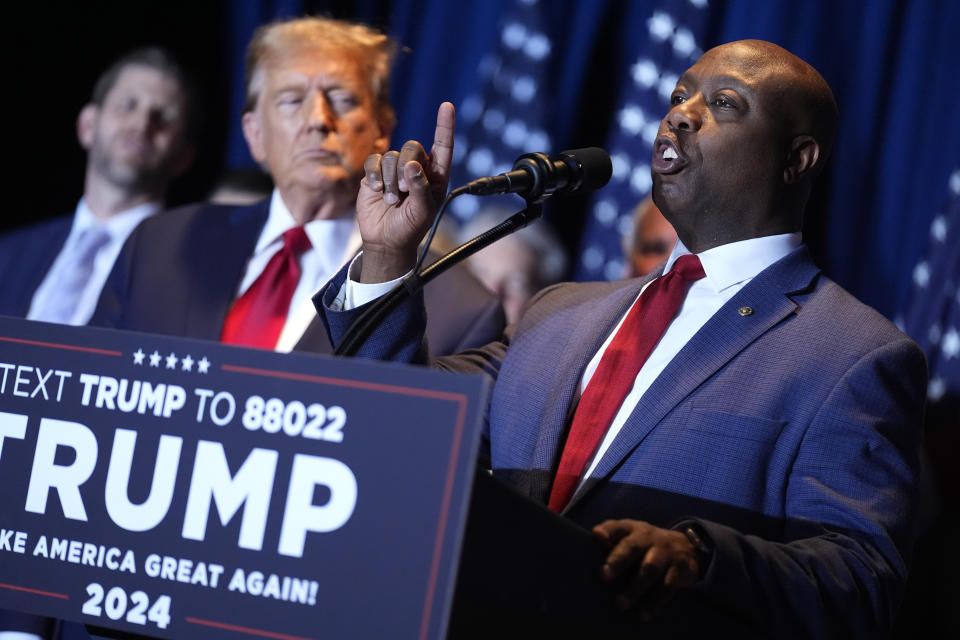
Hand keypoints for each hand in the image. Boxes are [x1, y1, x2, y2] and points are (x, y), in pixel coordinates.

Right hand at [356, 102, 454, 282]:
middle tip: (405, 191)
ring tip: (392, 200)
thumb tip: (413, 165)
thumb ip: (421, 188)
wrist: (385, 240)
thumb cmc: (410, 228)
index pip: (442, 146)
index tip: (447, 106)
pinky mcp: (375, 173)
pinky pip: (374, 161)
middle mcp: (416, 168)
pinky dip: (376, 175)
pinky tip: (378, 190)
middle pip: (412, 147)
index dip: (444, 126)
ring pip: (391, 156)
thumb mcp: (423, 212)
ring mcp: (395, 169)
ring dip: (391, 180)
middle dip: (406, 168)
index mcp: (436, 176)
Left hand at [592, 519, 700, 620]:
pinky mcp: (681, 568)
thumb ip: (612, 536)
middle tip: (603, 575)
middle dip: (618, 560)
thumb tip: (595, 536)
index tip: (597, 535)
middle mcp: (649, 538)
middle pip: (633, 547)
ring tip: (621, 604)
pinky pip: (667, 586)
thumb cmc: (646, 544)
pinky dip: (655, 602)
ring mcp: (666, 552)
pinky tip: (644, 614)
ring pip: (650, 569)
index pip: (618, 526)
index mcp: (633, 530)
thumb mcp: (632, 536)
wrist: (687, 546)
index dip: (608, 530)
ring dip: (635, 587)